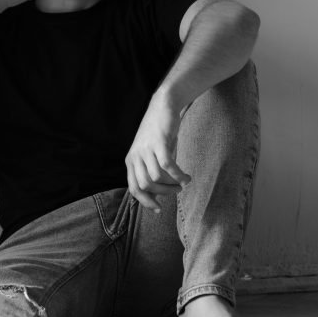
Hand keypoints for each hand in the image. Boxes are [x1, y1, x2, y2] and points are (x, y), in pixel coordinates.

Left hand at [125, 91, 190, 212]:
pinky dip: (178, 175)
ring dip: (172, 184)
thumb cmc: (159, 133)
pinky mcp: (159, 143)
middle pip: (146, 186)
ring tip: (183, 182)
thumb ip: (151, 170)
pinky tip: (187, 177)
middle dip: (163, 193)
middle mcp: (135, 156)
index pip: (134, 188)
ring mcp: (146, 149)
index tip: (159, 209)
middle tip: (177, 191)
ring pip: (157, 178)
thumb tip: (159, 193)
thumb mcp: (150, 153)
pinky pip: (168, 166)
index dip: (146, 202)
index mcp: (131, 161)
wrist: (163, 107)